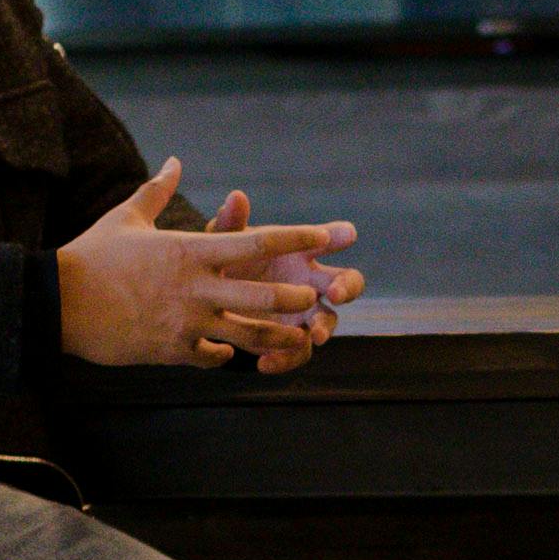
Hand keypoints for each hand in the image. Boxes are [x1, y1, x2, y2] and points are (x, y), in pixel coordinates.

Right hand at [56, 161, 361, 370]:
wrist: (58, 303)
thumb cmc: (92, 255)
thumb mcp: (127, 217)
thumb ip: (157, 190)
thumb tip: (175, 162)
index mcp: (190, 250)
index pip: (257, 241)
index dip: (297, 237)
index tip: (327, 235)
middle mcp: (195, 287)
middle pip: (263, 296)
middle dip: (295, 299)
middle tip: (315, 298)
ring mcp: (186, 322)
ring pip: (246, 335)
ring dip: (274, 337)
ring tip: (297, 337)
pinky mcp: (171, 350)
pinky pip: (211, 357)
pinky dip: (222, 355)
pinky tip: (226, 353)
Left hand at [192, 189, 340, 372]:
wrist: (211, 299)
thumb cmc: (226, 260)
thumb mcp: (223, 242)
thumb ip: (231, 223)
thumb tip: (236, 197)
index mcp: (301, 250)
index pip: (328, 239)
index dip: (338, 235)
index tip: (347, 234)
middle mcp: (311, 281)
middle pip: (347, 282)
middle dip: (347, 286)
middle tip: (336, 293)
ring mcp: (304, 312)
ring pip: (329, 320)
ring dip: (327, 326)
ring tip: (318, 335)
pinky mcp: (291, 339)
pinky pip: (299, 352)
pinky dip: (286, 358)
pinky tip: (266, 363)